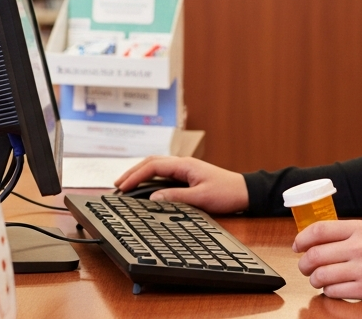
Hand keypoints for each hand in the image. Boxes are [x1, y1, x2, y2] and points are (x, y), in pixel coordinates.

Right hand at [113, 156, 249, 213]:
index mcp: (184, 165)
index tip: (122, 187)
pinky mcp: (188, 175)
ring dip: (139, 173)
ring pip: (156, 166)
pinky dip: (149, 177)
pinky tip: (145, 185)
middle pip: (150, 162)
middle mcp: (183, 163)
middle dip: (132, 172)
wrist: (245, 191)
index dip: (135, 176)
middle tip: (116, 185)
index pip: (152, 166)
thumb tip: (153, 199)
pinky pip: (163, 172)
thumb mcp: (201, 198)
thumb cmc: (227, 193)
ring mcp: (185, 168)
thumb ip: (176, 198)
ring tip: (125, 184)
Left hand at [294, 220, 361, 301]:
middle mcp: (360, 247)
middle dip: (304, 264)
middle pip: (316, 255)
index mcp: (359, 228)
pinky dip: (328, 291)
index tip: (297, 246)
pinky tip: (333, 287)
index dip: (302, 239)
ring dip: (314, 280)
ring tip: (318, 279)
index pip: (319, 230)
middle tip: (305, 267)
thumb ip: (342, 234)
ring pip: (322, 276)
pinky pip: (334, 292)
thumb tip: (310, 241)